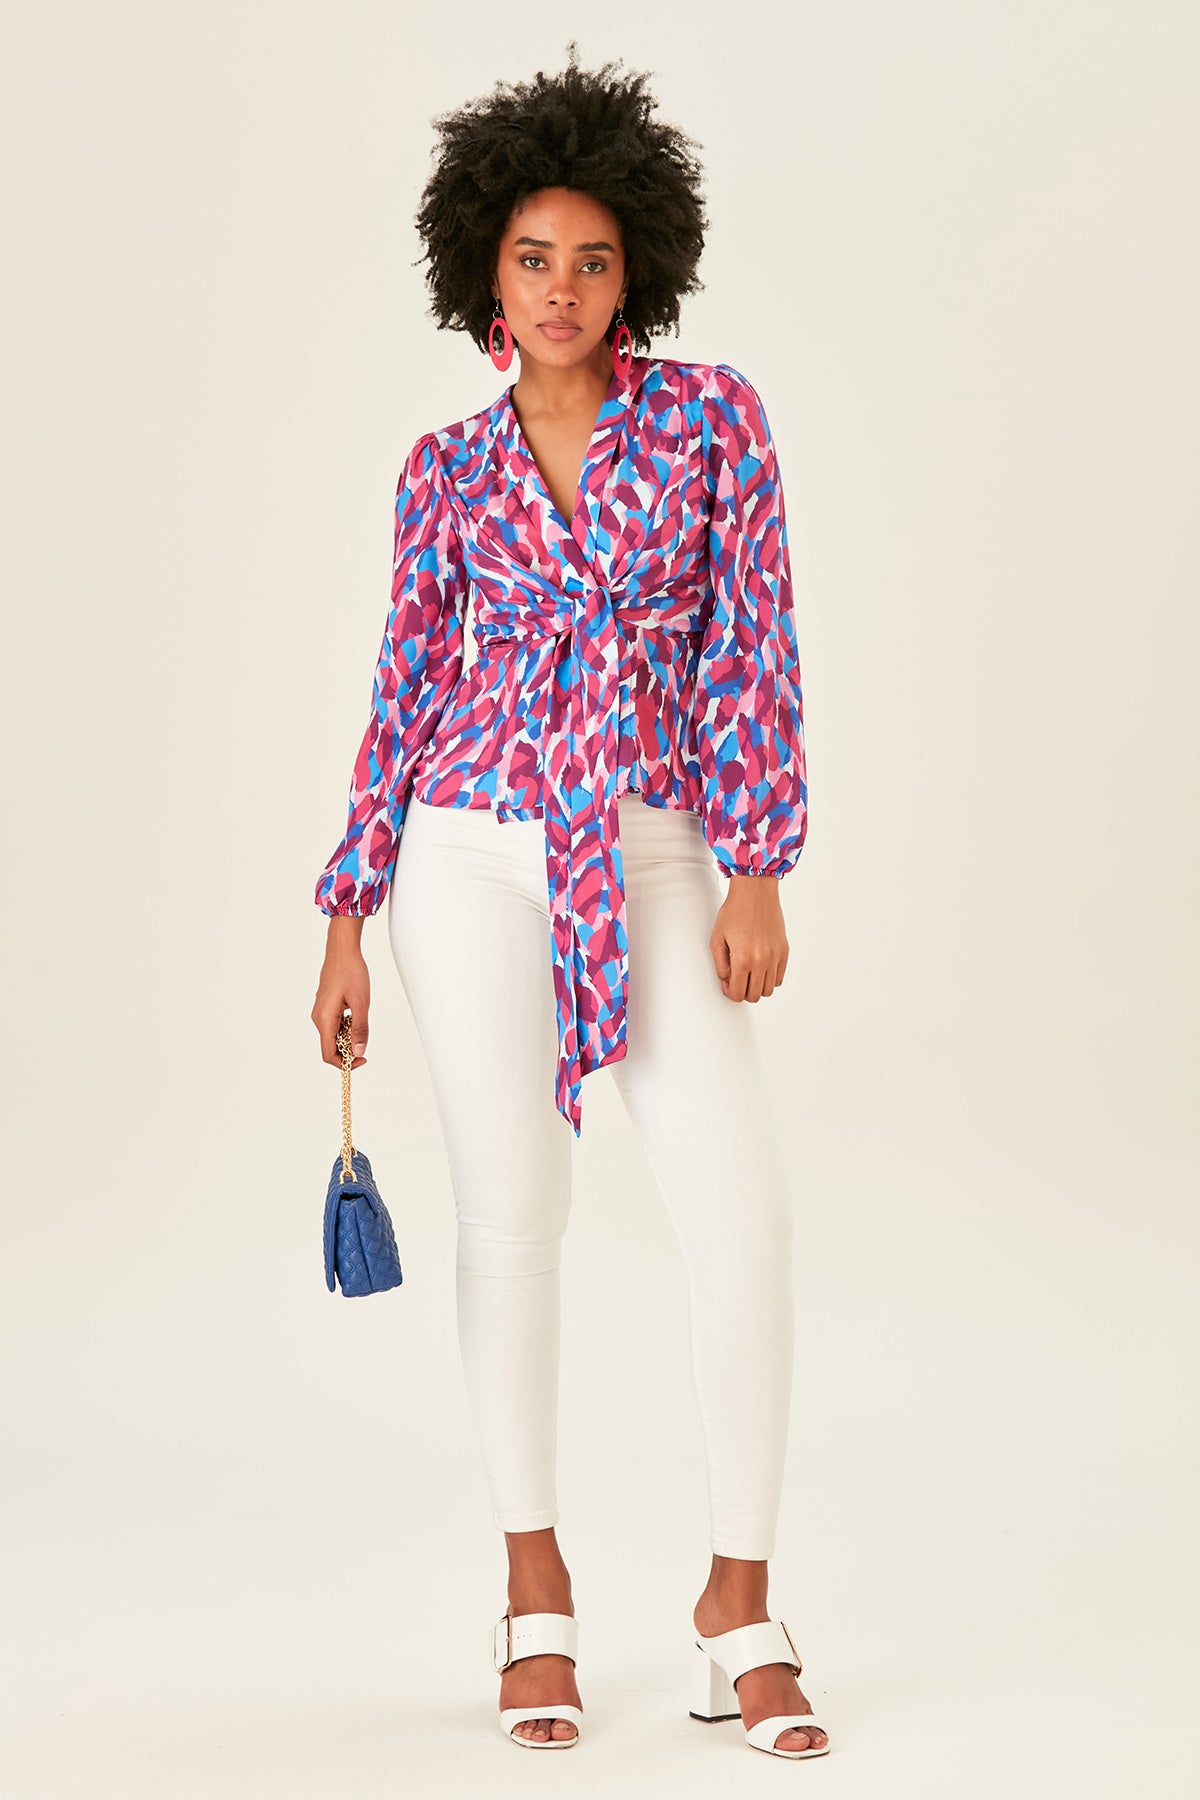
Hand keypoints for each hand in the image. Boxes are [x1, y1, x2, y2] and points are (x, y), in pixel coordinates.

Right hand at [312, 918, 370, 1067]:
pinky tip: (356, 1014)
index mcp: (325, 1019)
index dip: (345, 1063)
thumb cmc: (352, 972)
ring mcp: (320, 1011)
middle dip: (348, 1050)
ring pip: (333, 1036)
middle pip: (330, 1047)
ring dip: (348, 1037)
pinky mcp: (324, 1006)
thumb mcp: (361, 1003)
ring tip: (363, 1022)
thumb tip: (359, 1052)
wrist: (342, 950)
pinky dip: (345, 1027)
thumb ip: (360, 1029)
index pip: (328, 1054)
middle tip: (366, 1041)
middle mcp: (318, 1018)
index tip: (362, 1059)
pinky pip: (333, 1024)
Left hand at [709, 874, 788, 1001]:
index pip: (738, 994)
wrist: (755, 892)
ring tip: (748, 974)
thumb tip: (727, 982)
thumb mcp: (717, 939)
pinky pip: (778, 978)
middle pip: (754, 996)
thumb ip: (720, 965)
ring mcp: (775, 956)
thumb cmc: (734, 912)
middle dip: (743, 992)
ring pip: (768, 990)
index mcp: (743, 959)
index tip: (727, 984)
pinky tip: (759, 968)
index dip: (730, 993)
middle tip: (736, 980)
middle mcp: (761, 961)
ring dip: (756, 987)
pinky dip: (769, 978)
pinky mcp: (784, 951)